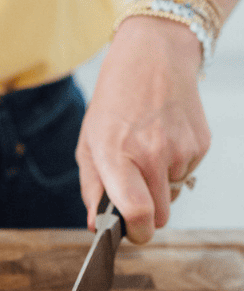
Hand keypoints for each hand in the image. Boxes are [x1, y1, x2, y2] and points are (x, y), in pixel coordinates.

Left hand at [76, 16, 210, 242]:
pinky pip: (186, 176)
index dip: (137, 232)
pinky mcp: (200, 145)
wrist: (153, 57)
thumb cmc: (114, 103)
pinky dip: (174, 168)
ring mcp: (181, 150)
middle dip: (147, 215)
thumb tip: (95, 225)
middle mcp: (152, 154)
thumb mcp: (89, 143)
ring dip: (160, 187)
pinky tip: (163, 140)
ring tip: (146, 154)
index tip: (132, 232)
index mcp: (117, 155)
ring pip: (173, 196)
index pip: (137, 212)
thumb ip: (91, 188)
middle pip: (161, 216)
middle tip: (134, 192)